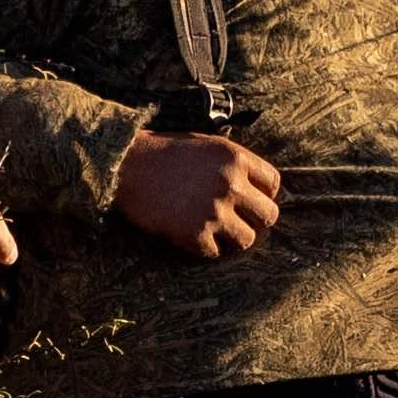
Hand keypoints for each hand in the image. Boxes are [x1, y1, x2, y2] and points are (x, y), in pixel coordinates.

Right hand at [113, 130, 284, 259]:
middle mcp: (230, 185)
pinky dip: (204, 247)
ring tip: (216, 231)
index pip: (273, 183)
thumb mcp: (206, 145)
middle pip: (269, 215)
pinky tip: (191, 235)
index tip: (248, 198)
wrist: (125, 165)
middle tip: (237, 219)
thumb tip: (255, 187)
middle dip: (255, 219)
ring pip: (247, 239)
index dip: (263, 193)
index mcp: (236, 158)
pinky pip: (215, 252)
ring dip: (233, 237)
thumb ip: (233, 164)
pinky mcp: (194, 234)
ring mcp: (213, 211)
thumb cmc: (163, 152)